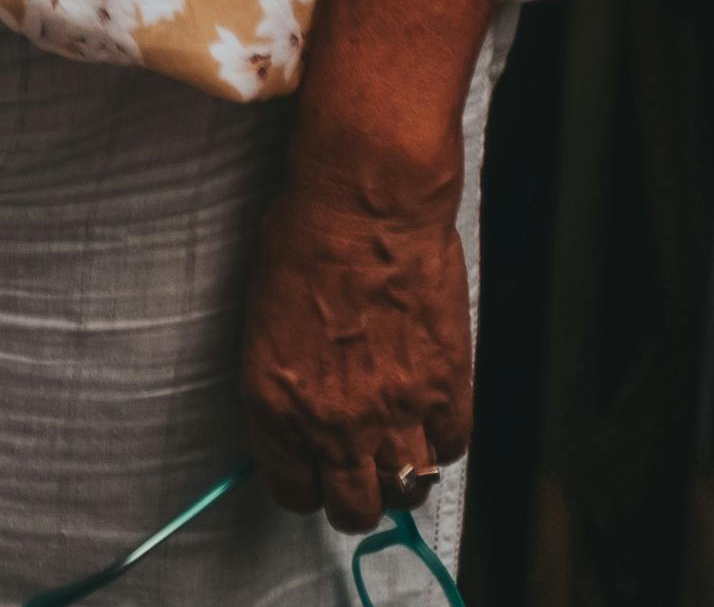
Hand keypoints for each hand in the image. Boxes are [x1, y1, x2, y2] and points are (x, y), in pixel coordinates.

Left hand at [237, 123, 475, 532]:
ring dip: (402, 476)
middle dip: (354, 496)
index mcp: (276, 406)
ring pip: (406, 490)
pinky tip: (431, 417)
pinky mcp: (446, 389)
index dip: (305, 484)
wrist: (365, 206)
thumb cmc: (303, 241)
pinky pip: (451, 448)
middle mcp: (334, 424)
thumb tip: (298, 413)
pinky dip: (442, 440)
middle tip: (357, 471)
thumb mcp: (262, 321)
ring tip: (398, 449)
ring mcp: (395, 412)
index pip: (291, 490)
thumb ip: (282, 383)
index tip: (313, 471)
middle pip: (353, 508)